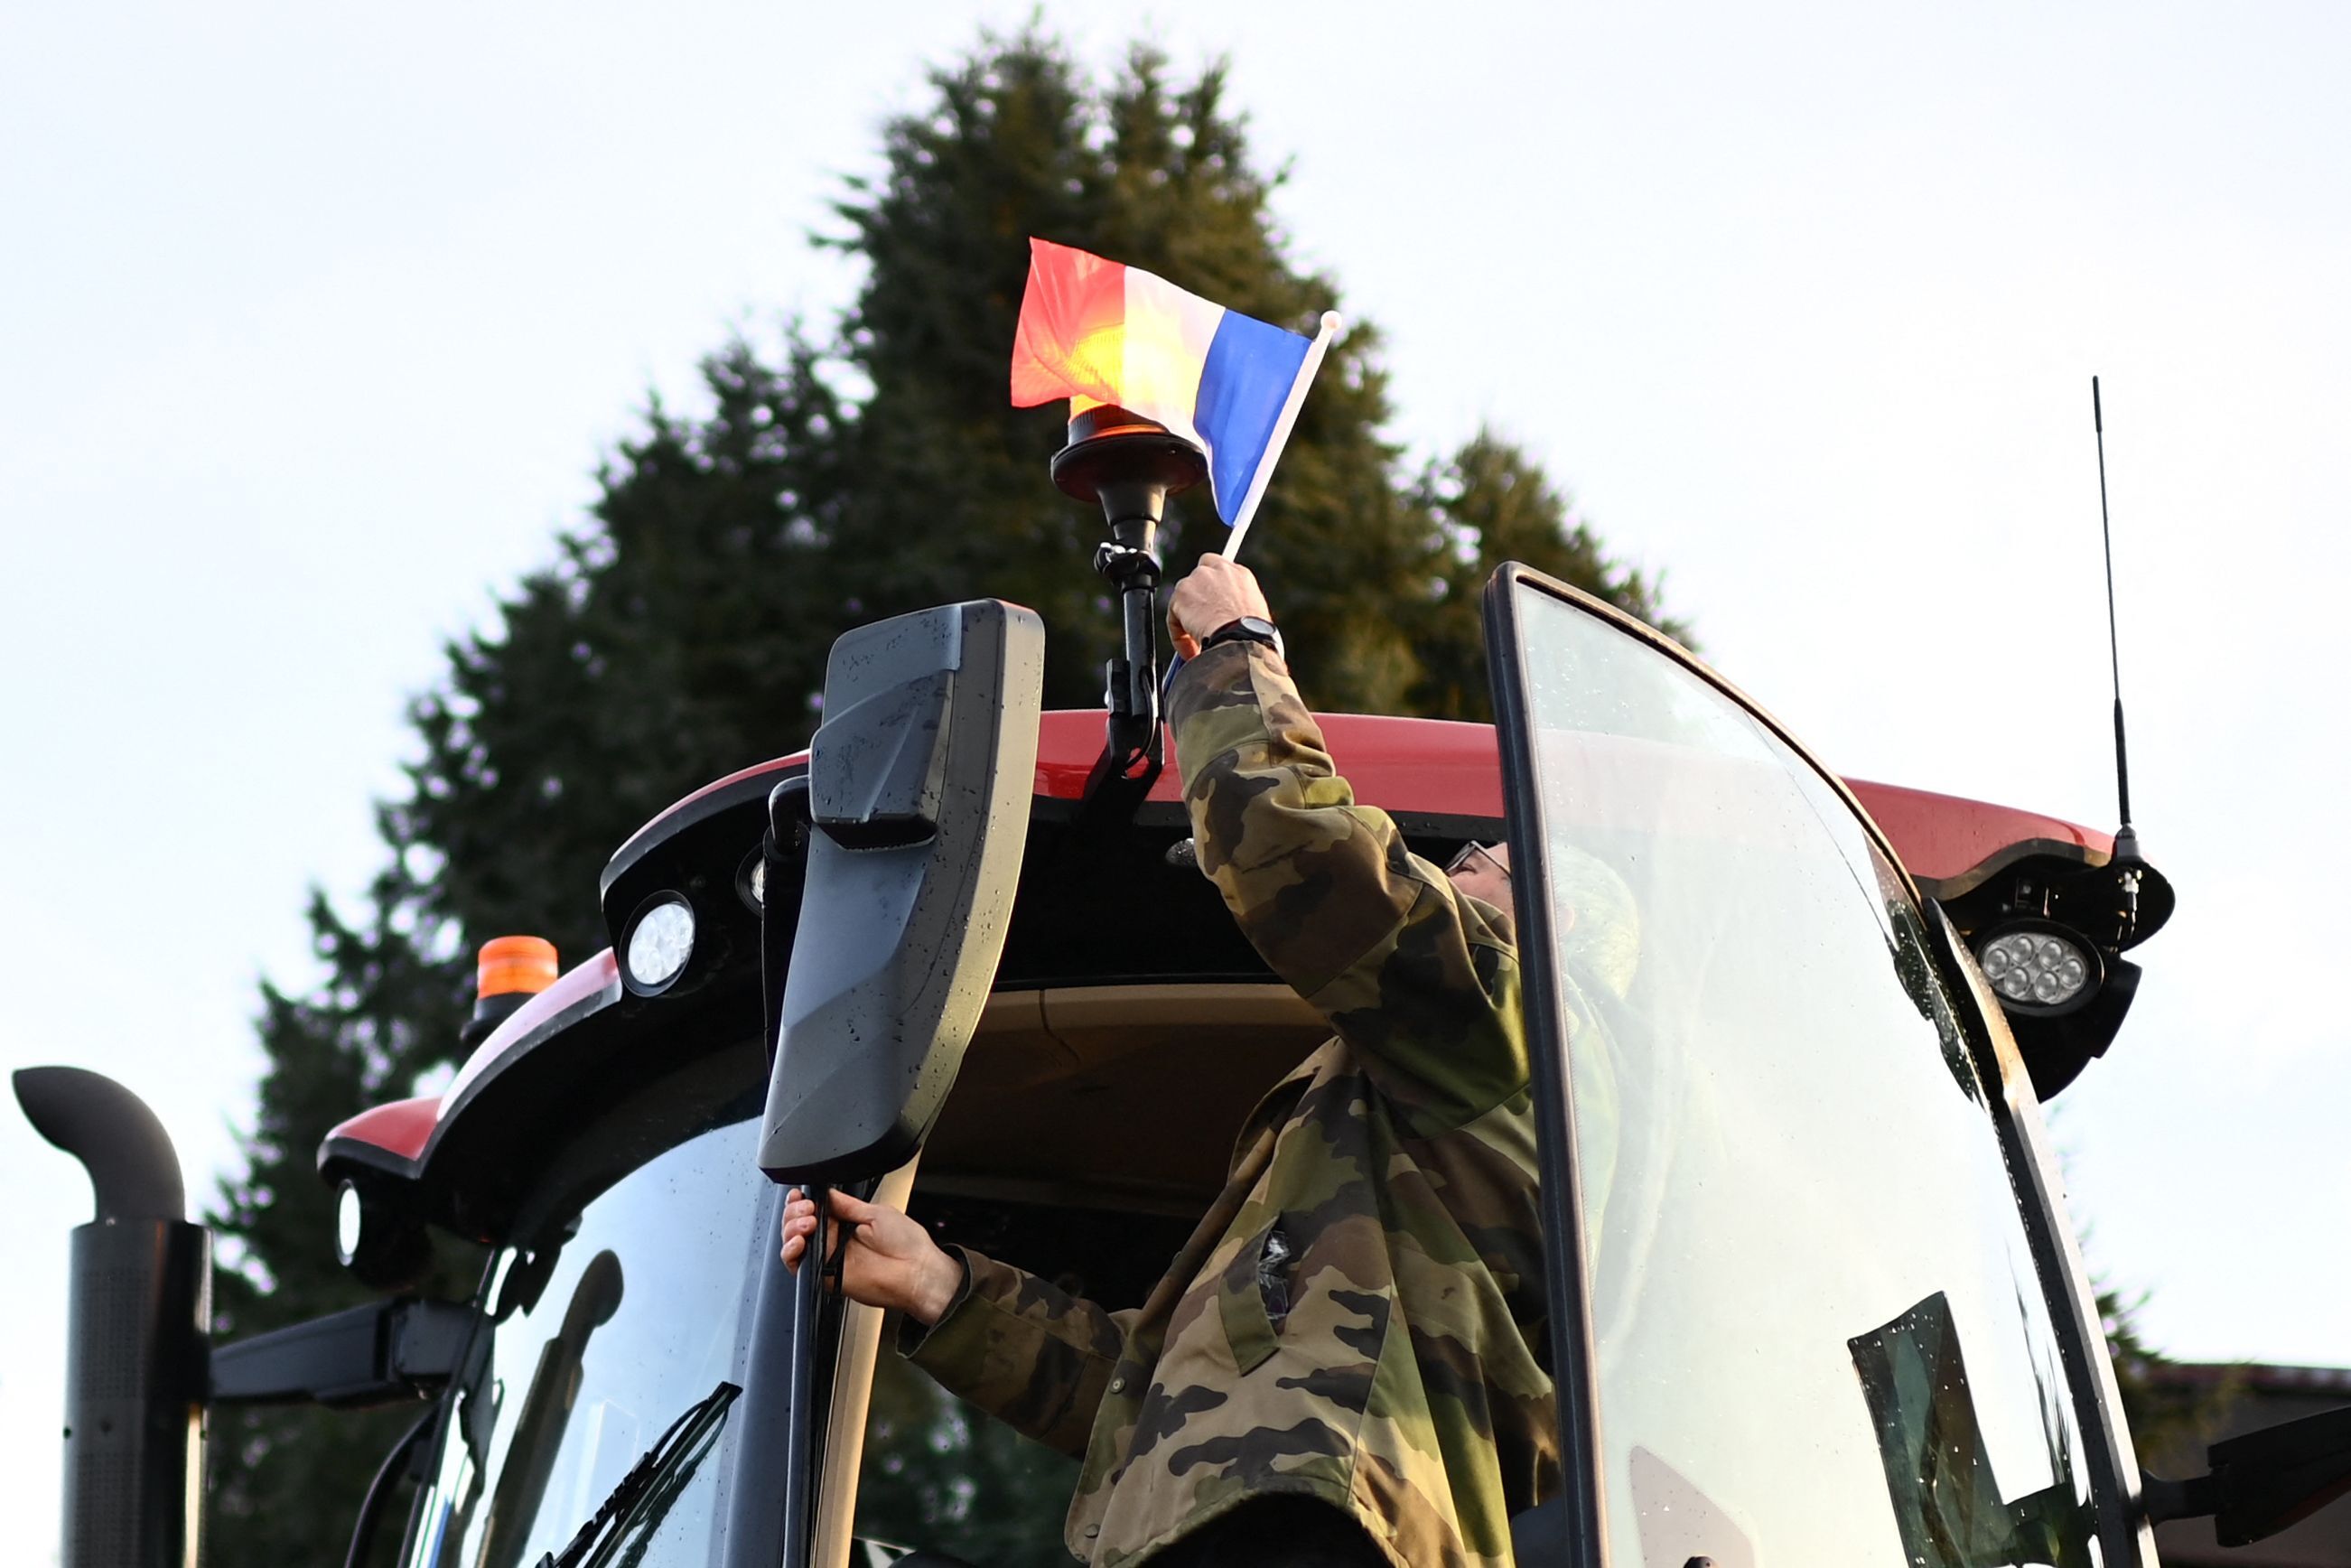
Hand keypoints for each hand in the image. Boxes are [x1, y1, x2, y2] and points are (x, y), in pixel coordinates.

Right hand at [780, 1186, 962, 1324]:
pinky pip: (798, 1266)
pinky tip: (800, 1242)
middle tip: (806, 1209)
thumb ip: (847, 1204)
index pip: (814, 1208)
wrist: (917, 1271)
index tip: (800, 1195)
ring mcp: (828, 1258)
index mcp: (846, 1221)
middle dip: (794, 1212)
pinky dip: (791, 1253)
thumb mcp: (876, 1212)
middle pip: (798, 1223)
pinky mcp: (825, 1276)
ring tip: (806, 1223)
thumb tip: (826, 1192)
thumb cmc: (908, 1244)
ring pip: (793, 1242)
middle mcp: (834, 1239)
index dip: (802, 1201)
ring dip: (791, 1229)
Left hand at [1166, 555, 1271, 661]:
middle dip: (1196, 595)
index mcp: (1240, 574)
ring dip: (1188, 619)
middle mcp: (1219, 570)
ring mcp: (1198, 579)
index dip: (1213, 588)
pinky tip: (1189, 651)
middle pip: (1198, 574)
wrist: (1241, 637)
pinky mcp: (1181, 593)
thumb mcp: (1254, 614)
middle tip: (1200, 621)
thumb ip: (1237, 607)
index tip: (1212, 605)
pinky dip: (1178, 636)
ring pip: (1184, 597)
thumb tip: (1226, 621)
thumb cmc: (1254, 634)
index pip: (1220, 570)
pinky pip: (1173, 617)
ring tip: (1196, 643)